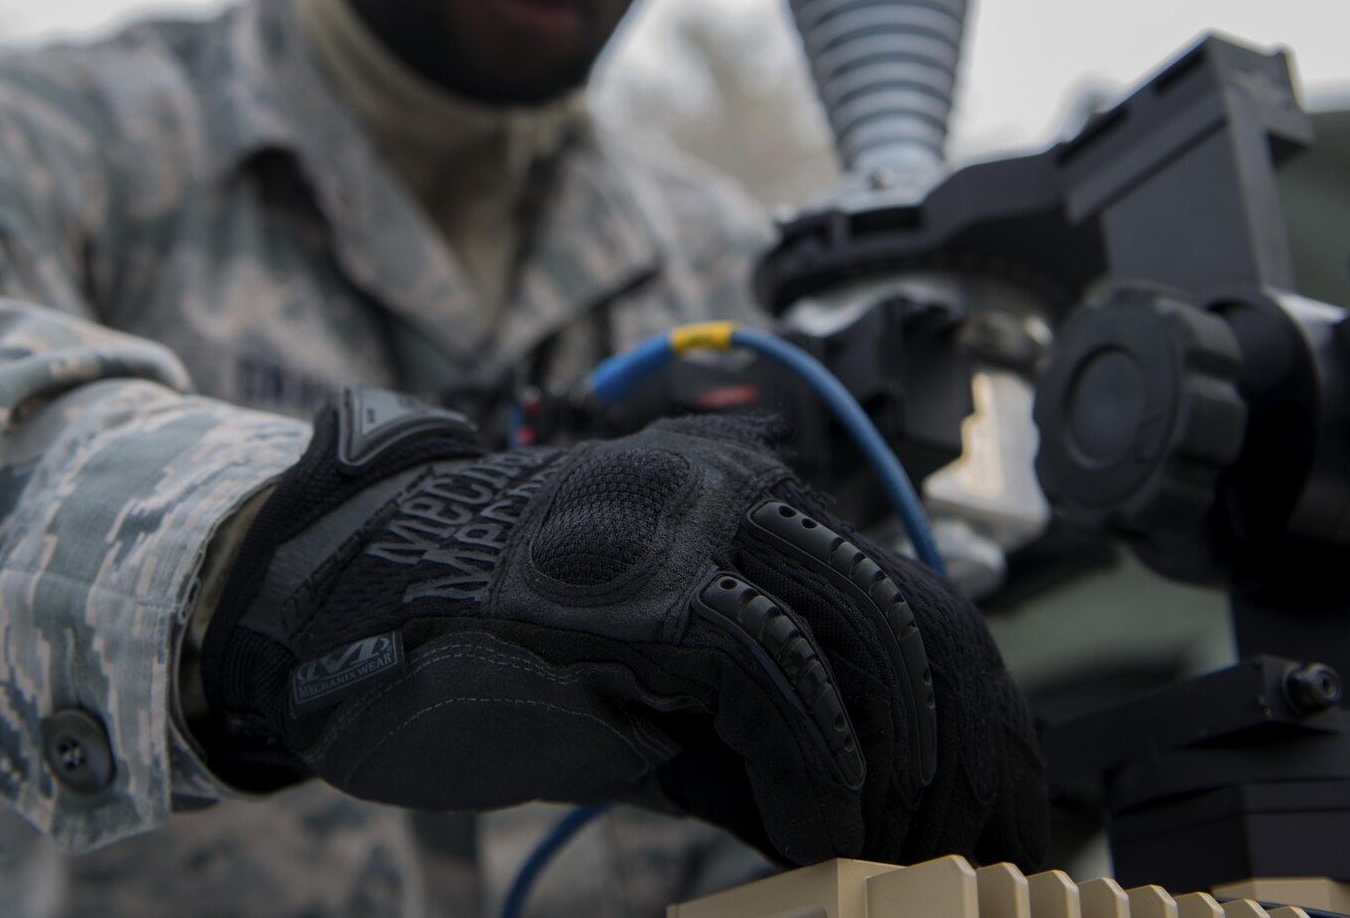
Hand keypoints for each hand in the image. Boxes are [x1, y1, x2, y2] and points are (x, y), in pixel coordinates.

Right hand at [201, 389, 1046, 867]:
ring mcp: (686, 529)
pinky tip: (819, 838)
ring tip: (893, 856)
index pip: (915, 598)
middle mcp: (734, 492)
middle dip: (970, 758)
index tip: (1005, 812)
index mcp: (747, 498)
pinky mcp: (639, 585)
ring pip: (868, 643)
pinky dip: (818, 778)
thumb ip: (763, 712)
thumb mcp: (657, 673)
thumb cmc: (492, 643)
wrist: (345, 600)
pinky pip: (776, 684)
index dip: (982, 718)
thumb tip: (874, 803)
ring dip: (903, 778)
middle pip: (918, 620)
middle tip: (978, 851)